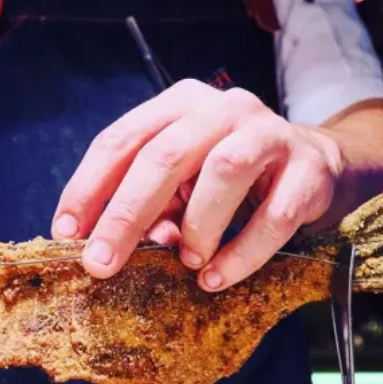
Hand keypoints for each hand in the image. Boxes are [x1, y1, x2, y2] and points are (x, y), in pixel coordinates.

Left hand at [53, 80, 343, 289]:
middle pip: (165, 155)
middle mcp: (222, 109)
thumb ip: (151, 203)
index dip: (88, 187)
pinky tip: (216, 277)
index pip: (121, 140)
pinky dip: (242, 252)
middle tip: (100, 265)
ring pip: (224, 170)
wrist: (317, 166)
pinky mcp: (309, 169)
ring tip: (185, 262)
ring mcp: (269, 133)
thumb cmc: (232, 177)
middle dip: (125, 214)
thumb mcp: (183, 182)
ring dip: (196, 225)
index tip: (65, 233)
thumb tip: (117, 244)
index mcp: (179, 105)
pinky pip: (274, 214)